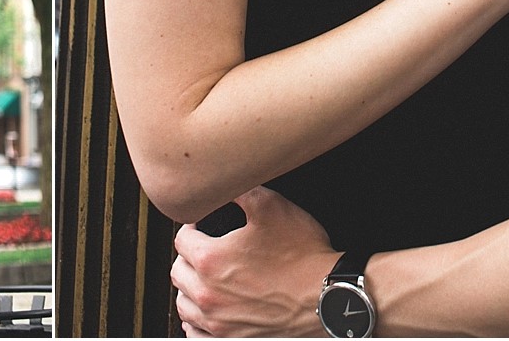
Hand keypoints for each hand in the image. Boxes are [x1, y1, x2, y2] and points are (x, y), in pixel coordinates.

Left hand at [173, 187, 337, 336]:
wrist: (330, 296)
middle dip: (188, 257)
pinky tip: (207, 312)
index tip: (201, 227)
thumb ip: (240, 192)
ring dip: (189, 289)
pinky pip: (197, 336)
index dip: (191, 227)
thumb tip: (224, 184)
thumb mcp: (271, 207)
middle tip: (203, 249)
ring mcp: (220, 323)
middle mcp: (209, 295)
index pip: (181, 240)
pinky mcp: (234, 340)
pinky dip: (197, 323)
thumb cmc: (304, 256)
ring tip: (203, 279)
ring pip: (184, 305)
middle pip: (178, 272)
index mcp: (210, 260)